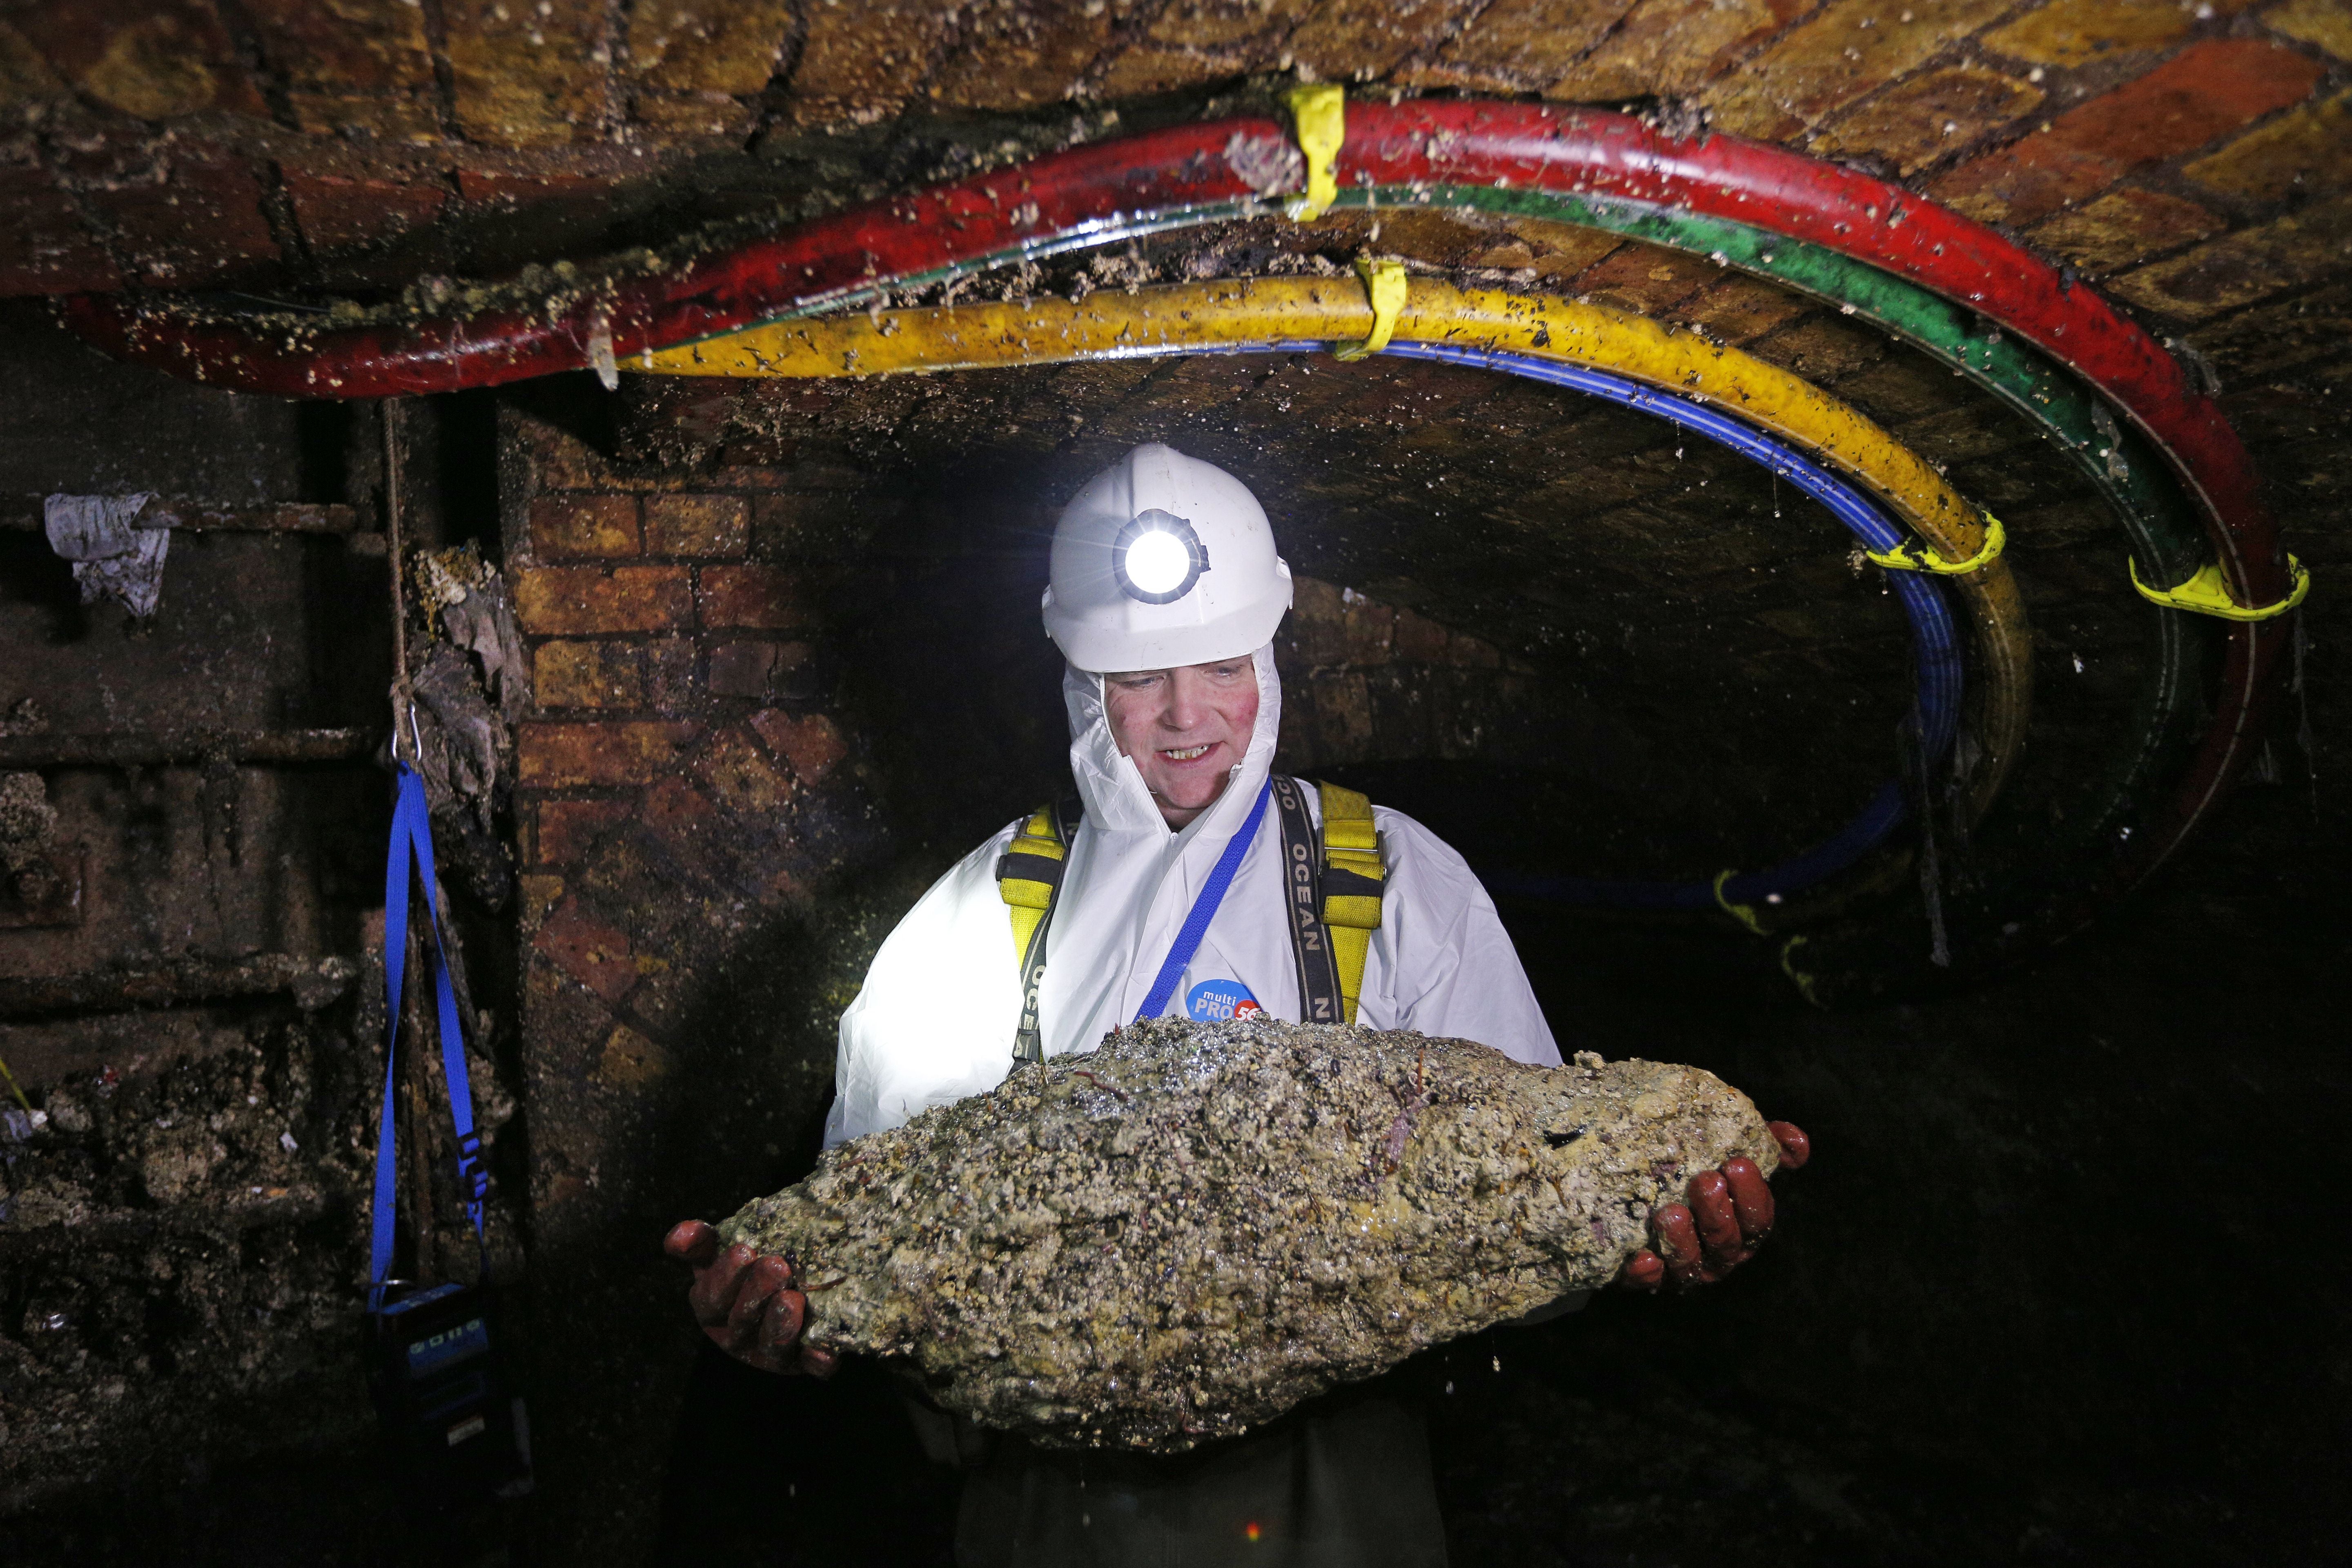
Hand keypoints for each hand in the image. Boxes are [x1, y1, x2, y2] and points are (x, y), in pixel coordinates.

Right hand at [663, 1219, 837, 1375]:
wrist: (794, 1285)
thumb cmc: (749, 1268)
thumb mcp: (721, 1252)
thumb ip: (701, 1242)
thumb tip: (677, 1237)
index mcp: (713, 1310)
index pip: (710, 1298)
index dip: (724, 1276)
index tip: (743, 1249)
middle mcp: (738, 1337)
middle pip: (742, 1321)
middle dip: (757, 1293)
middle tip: (776, 1265)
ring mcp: (770, 1354)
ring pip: (773, 1346)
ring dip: (781, 1325)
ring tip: (793, 1298)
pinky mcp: (804, 1363)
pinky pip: (811, 1368)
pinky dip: (817, 1362)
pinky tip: (824, 1354)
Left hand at [1620, 1121, 1808, 1290]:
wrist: (1640, 1190)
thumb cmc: (1699, 1171)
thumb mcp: (1733, 1152)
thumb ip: (1769, 1145)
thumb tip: (1797, 1140)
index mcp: (1743, 1227)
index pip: (1757, 1218)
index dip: (1751, 1194)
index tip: (1737, 1163)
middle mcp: (1718, 1253)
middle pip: (1725, 1242)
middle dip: (1718, 1214)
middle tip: (1705, 1181)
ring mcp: (1685, 1268)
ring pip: (1690, 1264)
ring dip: (1683, 1241)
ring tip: (1670, 1212)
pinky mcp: (1649, 1276)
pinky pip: (1650, 1281)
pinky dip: (1648, 1273)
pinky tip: (1643, 1258)